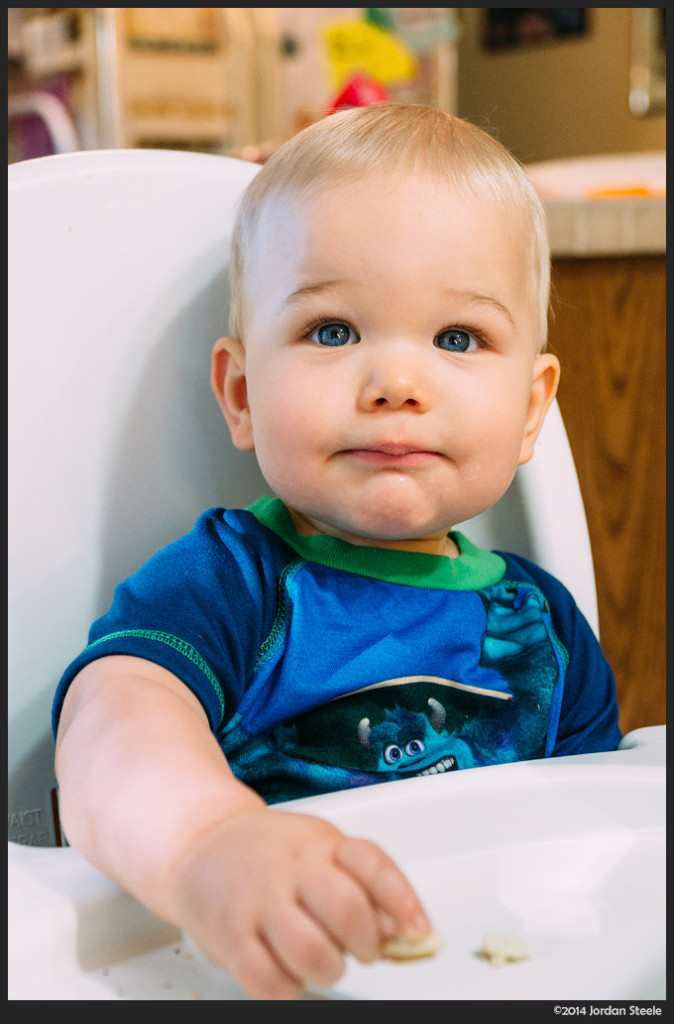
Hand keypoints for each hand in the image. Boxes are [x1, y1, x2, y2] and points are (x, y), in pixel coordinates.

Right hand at [168, 807, 430, 999]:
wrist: (201, 843)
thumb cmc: (269, 853)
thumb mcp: (320, 850)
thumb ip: (360, 884)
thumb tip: (397, 930)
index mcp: (320, 842)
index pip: (373, 864)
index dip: (404, 901)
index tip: (420, 931)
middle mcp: (290, 868)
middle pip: (346, 908)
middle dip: (365, 943)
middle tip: (362, 949)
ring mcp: (258, 901)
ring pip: (311, 951)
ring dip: (329, 969)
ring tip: (323, 960)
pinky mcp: (230, 937)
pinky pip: (269, 981)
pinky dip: (289, 989)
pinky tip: (289, 972)